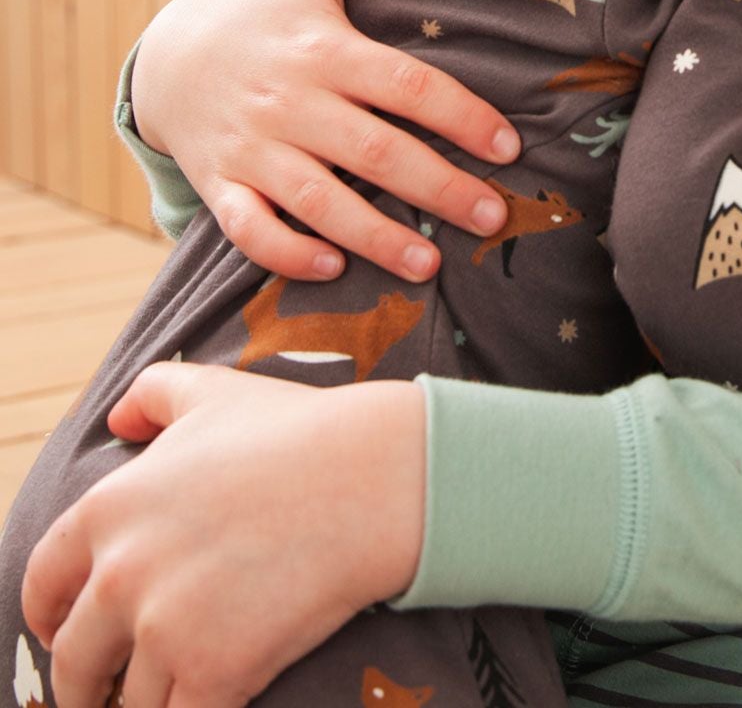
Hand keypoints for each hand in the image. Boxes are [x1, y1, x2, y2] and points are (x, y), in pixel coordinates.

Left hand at [22, 363, 425, 707]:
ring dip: (148, 704)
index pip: (42, 584)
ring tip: (172, 693)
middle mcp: (121, 573)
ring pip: (128, 705)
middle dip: (89, 685)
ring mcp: (164, 628)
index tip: (66, 633)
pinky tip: (214, 701)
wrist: (371, 478)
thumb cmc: (297, 431)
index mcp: (109, 509)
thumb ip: (154, 393)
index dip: (50, 616)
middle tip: (113, 689)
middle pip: (73, 663)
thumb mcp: (214, 392)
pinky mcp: (213, 672)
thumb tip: (116, 419)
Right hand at [132, 0, 519, 283]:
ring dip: (375, 238)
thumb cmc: (260, 7)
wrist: (168, 55)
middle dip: (438, 188)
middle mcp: (291, 102)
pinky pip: (250, 230)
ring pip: (318, 201)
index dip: (461, 116)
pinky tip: (333, 268)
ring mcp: (252, 148)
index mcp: (325, 50)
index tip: (508, 146)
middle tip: (492, 217)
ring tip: (429, 265)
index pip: (406, 85)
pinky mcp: (219, 183)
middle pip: (375, 152)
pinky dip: (288, 254)